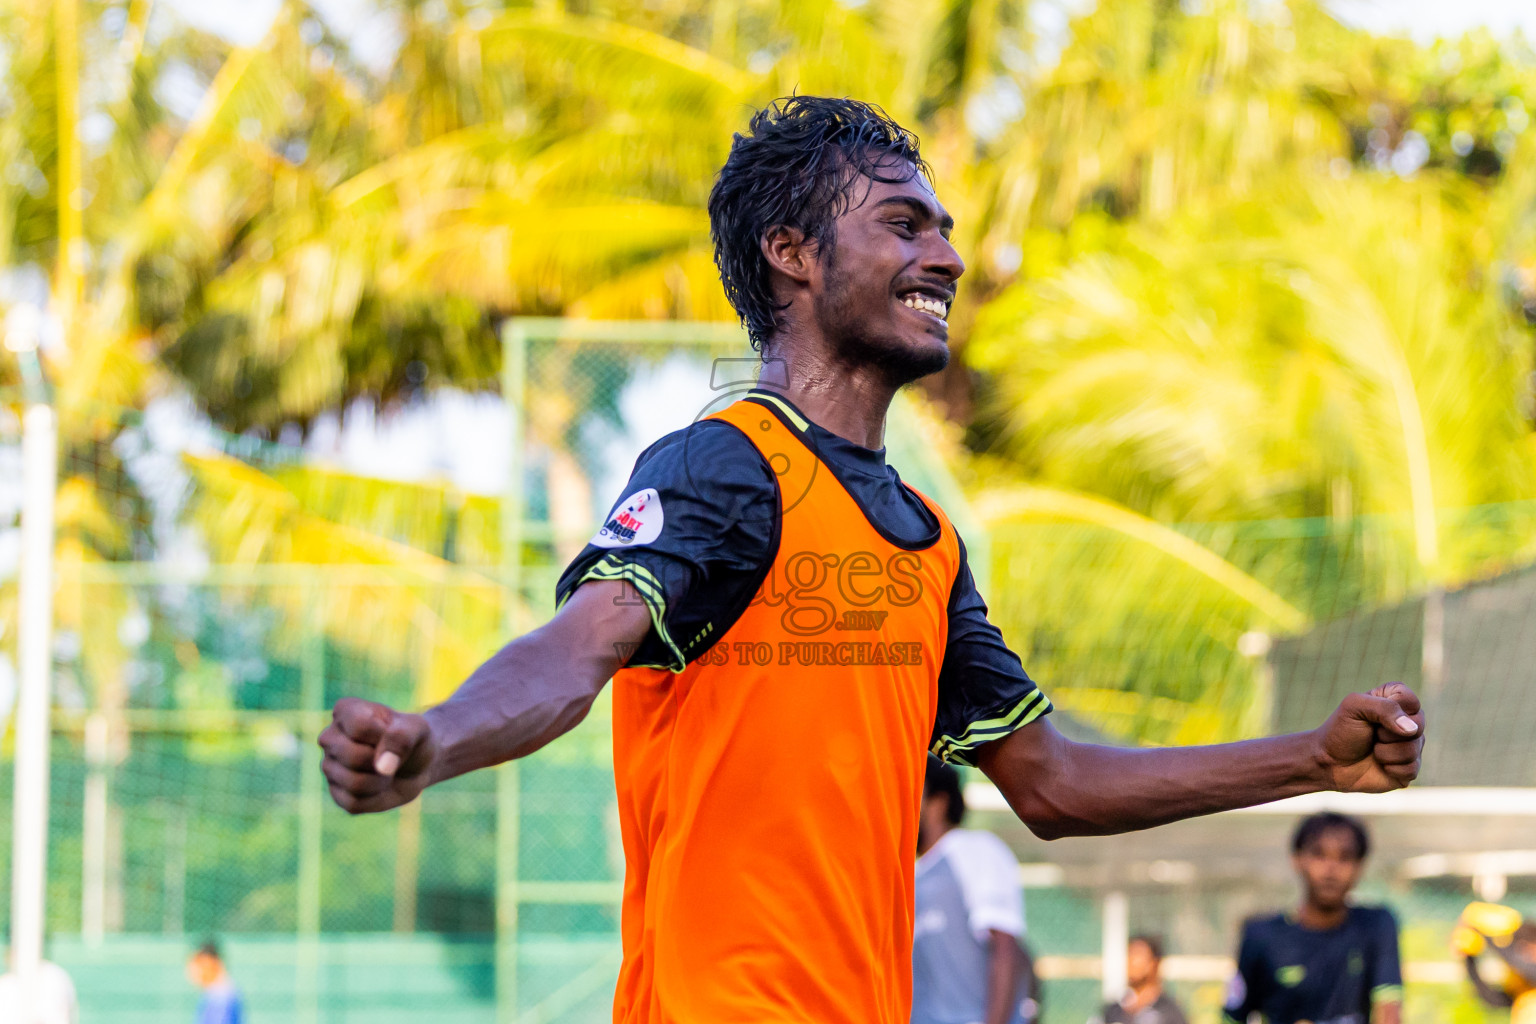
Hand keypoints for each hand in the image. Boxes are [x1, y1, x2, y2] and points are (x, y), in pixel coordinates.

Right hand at [318, 697, 436, 813]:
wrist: (418, 764)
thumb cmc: (414, 739)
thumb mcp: (417, 729)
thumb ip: (401, 738)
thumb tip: (381, 766)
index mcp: (345, 711)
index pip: (360, 727)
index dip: (386, 735)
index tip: (393, 731)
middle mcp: (330, 737)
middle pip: (352, 757)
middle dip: (383, 761)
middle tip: (391, 755)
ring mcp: (329, 766)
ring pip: (353, 782)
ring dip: (382, 781)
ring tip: (387, 770)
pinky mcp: (336, 793)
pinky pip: (354, 803)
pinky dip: (376, 798)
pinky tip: (379, 786)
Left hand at [1313, 682, 1423, 792]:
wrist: (1329, 764)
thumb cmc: (1340, 731)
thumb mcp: (1354, 707)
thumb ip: (1384, 708)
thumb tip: (1412, 729)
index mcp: (1395, 700)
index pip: (1410, 700)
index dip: (1392, 709)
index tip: (1371, 715)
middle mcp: (1407, 721)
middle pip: (1418, 724)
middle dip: (1387, 733)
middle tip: (1372, 734)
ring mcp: (1411, 745)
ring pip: (1414, 748)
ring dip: (1385, 752)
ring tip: (1373, 750)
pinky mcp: (1410, 767)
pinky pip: (1412, 769)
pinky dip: (1390, 768)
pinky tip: (1380, 765)